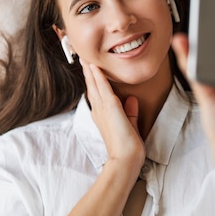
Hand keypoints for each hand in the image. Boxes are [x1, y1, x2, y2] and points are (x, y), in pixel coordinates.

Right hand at [81, 59, 145, 175]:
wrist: (125, 158)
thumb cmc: (127, 146)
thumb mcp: (130, 124)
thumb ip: (130, 112)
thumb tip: (132, 100)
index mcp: (102, 115)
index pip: (96, 94)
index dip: (93, 81)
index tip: (90, 69)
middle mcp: (99, 111)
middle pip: (91, 86)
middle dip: (87, 72)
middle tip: (82, 58)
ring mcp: (103, 109)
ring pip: (94, 84)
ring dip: (90, 70)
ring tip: (85, 57)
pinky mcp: (110, 107)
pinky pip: (103, 87)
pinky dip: (98, 76)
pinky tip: (94, 66)